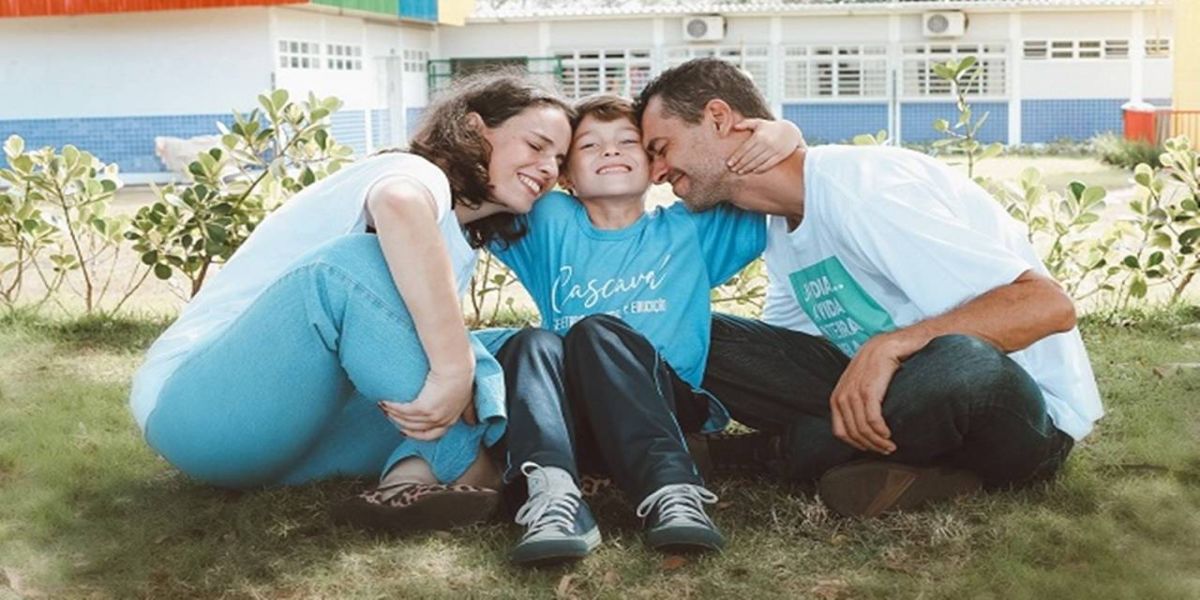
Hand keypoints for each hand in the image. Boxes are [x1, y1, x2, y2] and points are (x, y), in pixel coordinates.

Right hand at [379, 368, 474, 440]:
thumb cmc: (462, 374)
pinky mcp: (424, 407)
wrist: (456, 365)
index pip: (434, 434)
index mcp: (453, 418)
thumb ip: (468, 409)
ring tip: (385, 409)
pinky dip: (393, 408)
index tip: (407, 430)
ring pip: (408, 421)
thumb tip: (473, 421)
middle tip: (392, 419)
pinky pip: (404, 411)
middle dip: (403, 427)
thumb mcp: (467, 397)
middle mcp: (443, 420)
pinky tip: (386, 402)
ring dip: (394, 416)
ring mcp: (434, 415)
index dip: (419, 434)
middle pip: (418, 430)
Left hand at [727, 118, 803, 174]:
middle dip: (740, 164)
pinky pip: (768, 165)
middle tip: (733, 169)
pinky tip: (753, 171)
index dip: (736, 157)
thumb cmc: (770, 127)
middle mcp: (766, 143)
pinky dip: (759, 169)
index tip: (729, 163)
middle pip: (749, 157)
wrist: (790, 131)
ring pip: (757, 162)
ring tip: (740, 172)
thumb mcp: (759, 123)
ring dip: (747, 168)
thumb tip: (735, 127)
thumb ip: (746, 123)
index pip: (744, 149)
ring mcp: (774, 150)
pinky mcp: (780, 156)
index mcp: (759, 136)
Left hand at [829, 335, 902, 453]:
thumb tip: (862, 428)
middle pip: (853, 433)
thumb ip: (856, 404)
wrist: (888, 345)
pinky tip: (888, 434)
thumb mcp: (860, 386)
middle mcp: (841, 396)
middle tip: (886, 450)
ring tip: (890, 445)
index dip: (857, 444)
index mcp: (837, 397)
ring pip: (863, 429)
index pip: (840, 432)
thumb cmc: (877, 366)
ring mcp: (854, 393)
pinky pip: (872, 419)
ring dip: (878, 442)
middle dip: (870, 446)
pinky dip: (881, 431)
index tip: (871, 449)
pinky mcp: (868, 390)